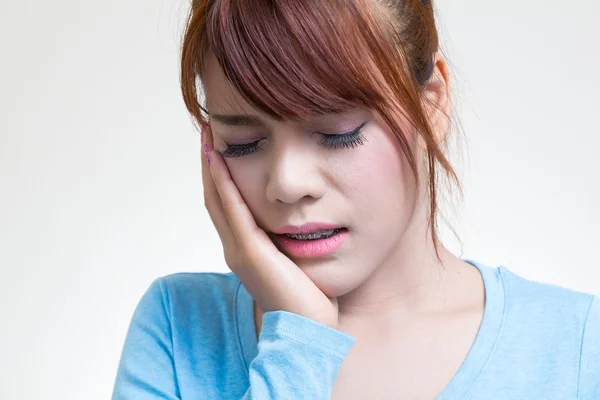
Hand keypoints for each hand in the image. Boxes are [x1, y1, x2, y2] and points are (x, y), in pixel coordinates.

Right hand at [201, 124, 338, 329]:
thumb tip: (305, 215)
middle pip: (215, 197)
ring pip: (217, 200)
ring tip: (208, 136)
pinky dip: (224, 184)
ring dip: (212, 167)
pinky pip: (233, 210)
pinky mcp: (249, 252)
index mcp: (246, 246)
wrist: (307, 329)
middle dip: (210, 164)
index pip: (226, 203)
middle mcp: (236, 246)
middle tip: (207, 131)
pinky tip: (221, 159)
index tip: (219, 145)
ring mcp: (238, 249)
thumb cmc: (309, 295)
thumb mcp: (296, 258)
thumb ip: (291, 238)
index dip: (219, 174)